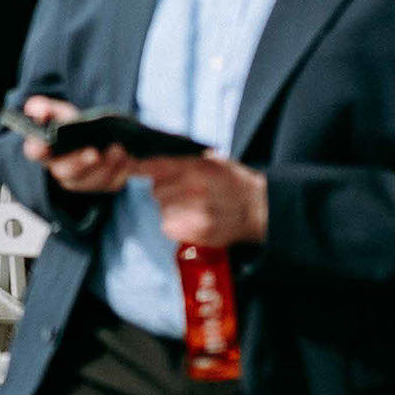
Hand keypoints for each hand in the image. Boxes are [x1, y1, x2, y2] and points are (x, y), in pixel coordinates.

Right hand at [18, 95, 137, 193]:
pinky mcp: (102, 185)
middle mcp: (60, 170)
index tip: (46, 144)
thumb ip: (46, 108)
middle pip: (66, 172)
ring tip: (118, 149)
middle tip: (94, 152)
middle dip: (80, 163)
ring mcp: (81, 181)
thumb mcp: (61, 113)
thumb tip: (37, 110)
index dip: (38, 149)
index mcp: (45, 151)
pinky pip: (110, 183)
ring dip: (106, 166)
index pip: (35, 152)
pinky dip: (120, 170)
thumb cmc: (75, 125)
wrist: (102, 136)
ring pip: (91, 181)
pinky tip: (127, 158)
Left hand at [146, 154, 268, 246]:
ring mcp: (197, 214)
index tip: (135, 169)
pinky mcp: (200, 233)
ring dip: (168, 208)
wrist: (258, 208)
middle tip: (176, 191)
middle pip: (156, 190)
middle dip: (162, 190)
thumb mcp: (212, 161)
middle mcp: (195, 190)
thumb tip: (151, 162)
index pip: (154, 167)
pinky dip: (173, 224)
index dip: (141, 168)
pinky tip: (187, 219)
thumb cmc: (234, 182)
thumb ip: (183, 161)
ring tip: (185, 206)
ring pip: (162, 210)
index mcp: (197, 169)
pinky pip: (170, 228)